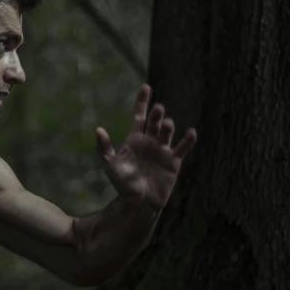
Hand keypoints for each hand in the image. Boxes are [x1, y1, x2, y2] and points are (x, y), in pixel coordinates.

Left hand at [95, 84, 196, 209]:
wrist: (139, 202)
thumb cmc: (123, 184)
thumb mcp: (111, 165)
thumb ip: (104, 148)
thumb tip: (98, 129)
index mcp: (134, 140)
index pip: (139, 116)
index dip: (142, 102)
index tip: (146, 87)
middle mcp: (149, 142)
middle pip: (154, 122)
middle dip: (156, 114)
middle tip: (158, 109)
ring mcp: (162, 151)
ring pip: (167, 132)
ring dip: (167, 127)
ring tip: (166, 124)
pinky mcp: (174, 162)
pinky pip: (183, 148)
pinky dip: (188, 140)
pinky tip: (190, 132)